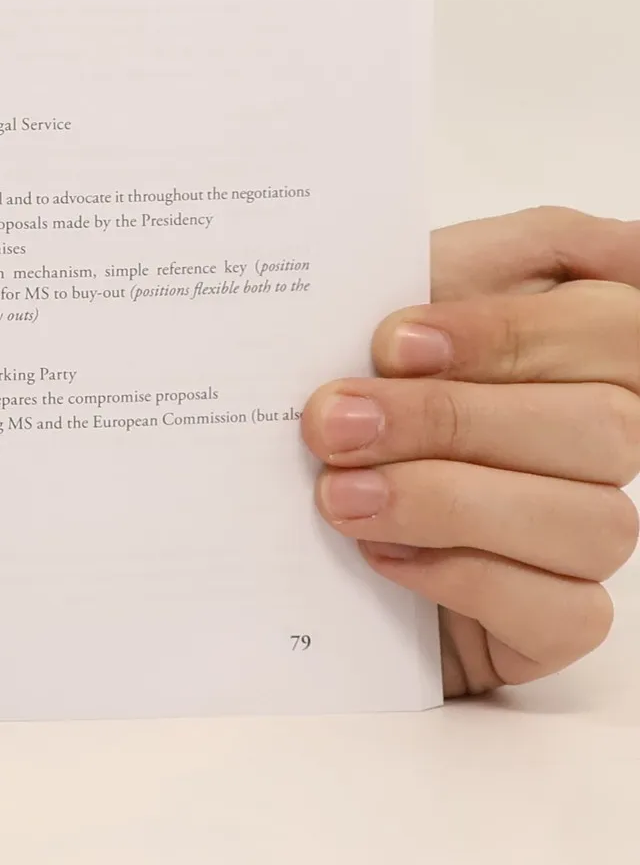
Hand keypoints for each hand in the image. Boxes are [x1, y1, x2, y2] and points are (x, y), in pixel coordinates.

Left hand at [304, 207, 639, 694]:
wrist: (260, 497)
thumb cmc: (347, 386)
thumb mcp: (384, 298)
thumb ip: (473, 259)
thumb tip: (615, 241)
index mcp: (576, 349)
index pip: (615, 328)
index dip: (510, 335)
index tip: (392, 341)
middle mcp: (601, 438)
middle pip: (606, 428)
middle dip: (451, 421)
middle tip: (332, 422)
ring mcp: (587, 534)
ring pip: (595, 522)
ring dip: (446, 502)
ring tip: (336, 494)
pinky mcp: (560, 623)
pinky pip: (565, 612)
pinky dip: (465, 578)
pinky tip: (381, 556)